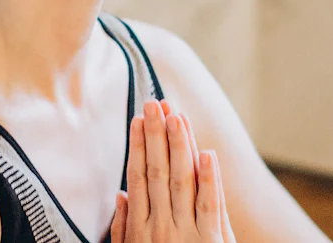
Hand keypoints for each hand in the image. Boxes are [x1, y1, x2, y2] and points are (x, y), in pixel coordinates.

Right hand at [109, 99, 236, 242]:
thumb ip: (123, 227)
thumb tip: (120, 194)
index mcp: (141, 228)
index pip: (138, 177)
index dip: (138, 146)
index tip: (138, 119)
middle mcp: (161, 227)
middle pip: (157, 172)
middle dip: (155, 135)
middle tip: (153, 104)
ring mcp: (187, 234)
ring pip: (182, 182)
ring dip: (179, 146)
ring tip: (176, 116)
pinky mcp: (212, 242)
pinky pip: (210, 206)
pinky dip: (209, 179)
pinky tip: (208, 154)